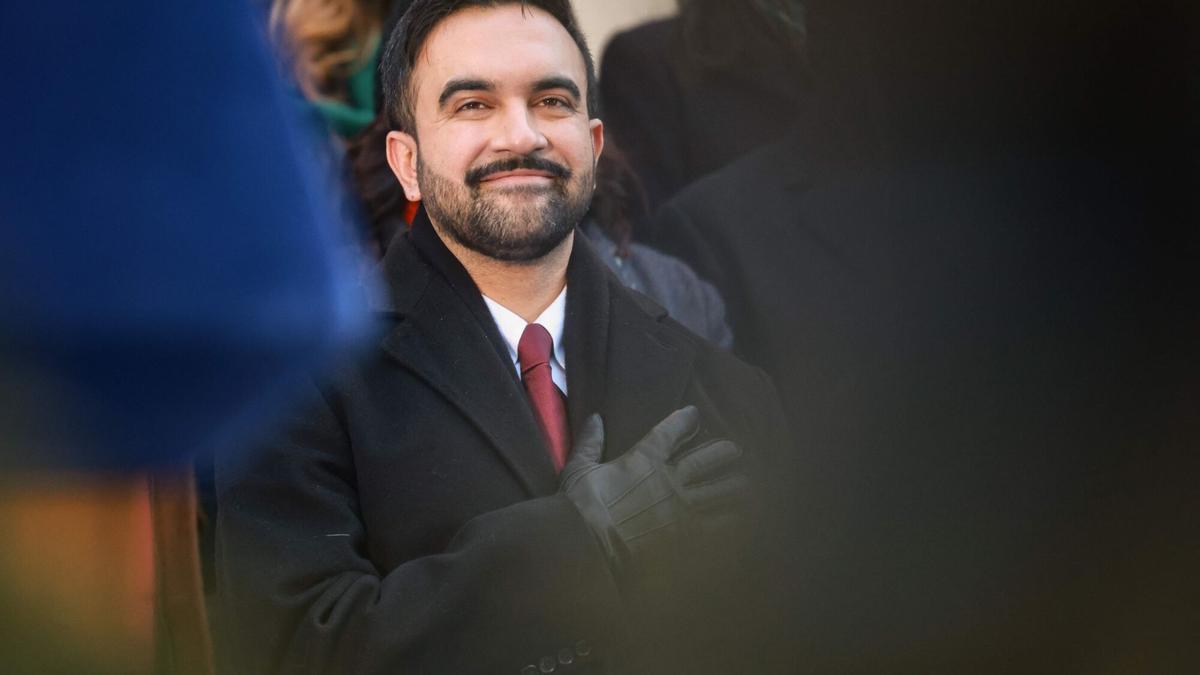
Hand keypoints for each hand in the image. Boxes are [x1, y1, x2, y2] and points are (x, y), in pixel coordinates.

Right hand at [559, 406, 747, 577]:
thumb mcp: (578, 468)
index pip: (671, 430)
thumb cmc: (579, 506)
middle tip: (736, 450)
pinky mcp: (688, 537)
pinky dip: (731, 523)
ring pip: (722, 491)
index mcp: (644, 459)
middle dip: (724, 452)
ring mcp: (684, 509)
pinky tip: (740, 522)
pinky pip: (720, 527)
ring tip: (746, 485)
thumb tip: (595, 417)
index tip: (695, 414)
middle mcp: (671, 479)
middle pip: (709, 458)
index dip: (686, 420)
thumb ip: (590, 442)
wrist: (587, 546)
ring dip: (735, 487)